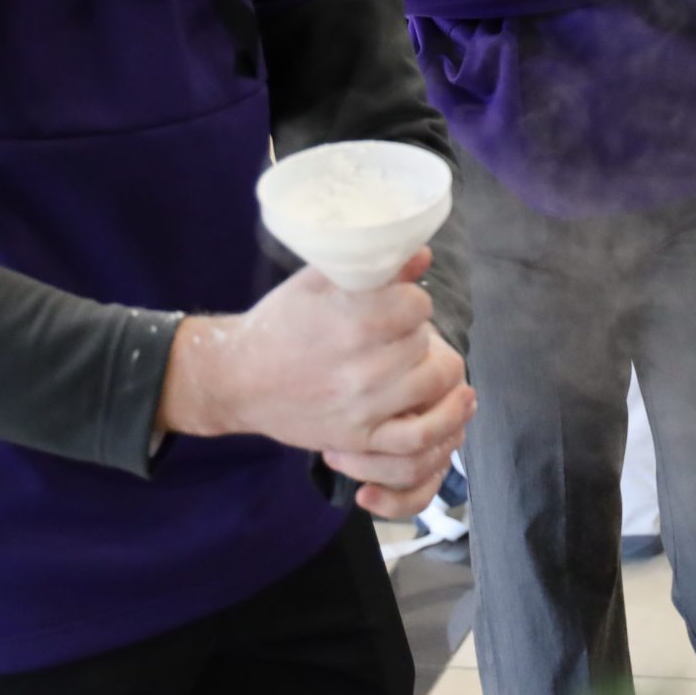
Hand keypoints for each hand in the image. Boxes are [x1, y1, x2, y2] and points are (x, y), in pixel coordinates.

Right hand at [159, 250, 476, 509]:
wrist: (237, 379)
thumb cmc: (278, 324)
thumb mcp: (317, 282)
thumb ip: (371, 269)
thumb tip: (423, 255)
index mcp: (351, 321)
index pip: (417, 305)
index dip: (411, 301)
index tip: (397, 304)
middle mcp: (361, 367)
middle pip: (425, 342)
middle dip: (415, 332)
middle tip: (396, 333)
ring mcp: (363, 407)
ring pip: (433, 383)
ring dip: (432, 368)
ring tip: (422, 360)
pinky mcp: (360, 438)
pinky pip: (418, 439)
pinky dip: (445, 422)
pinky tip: (458, 401)